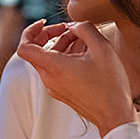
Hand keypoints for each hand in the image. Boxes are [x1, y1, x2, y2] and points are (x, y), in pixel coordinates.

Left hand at [16, 20, 136, 137]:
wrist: (115, 115)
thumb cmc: (110, 85)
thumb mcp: (102, 48)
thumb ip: (85, 29)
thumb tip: (74, 25)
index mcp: (54, 67)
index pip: (24, 47)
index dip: (30, 31)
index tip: (44, 23)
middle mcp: (49, 79)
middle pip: (36, 51)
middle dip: (49, 34)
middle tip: (67, 28)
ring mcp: (54, 87)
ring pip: (47, 59)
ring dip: (60, 45)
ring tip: (81, 38)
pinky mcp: (62, 92)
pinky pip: (56, 70)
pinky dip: (65, 57)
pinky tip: (83, 52)